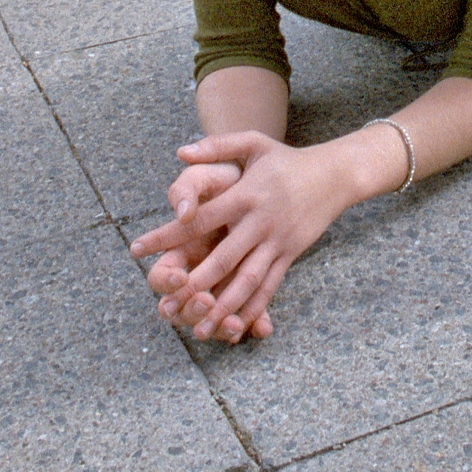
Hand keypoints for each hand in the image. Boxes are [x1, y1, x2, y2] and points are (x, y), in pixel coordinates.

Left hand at [131, 132, 355, 343]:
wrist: (334, 174)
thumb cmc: (286, 159)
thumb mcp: (253, 143)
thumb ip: (216, 146)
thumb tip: (180, 153)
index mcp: (244, 195)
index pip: (198, 219)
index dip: (166, 235)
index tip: (136, 249)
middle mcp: (258, 221)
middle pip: (222, 258)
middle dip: (194, 284)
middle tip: (167, 305)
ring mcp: (276, 241)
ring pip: (246, 280)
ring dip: (223, 306)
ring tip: (200, 329)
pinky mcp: (290, 254)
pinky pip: (270, 286)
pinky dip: (253, 308)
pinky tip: (236, 326)